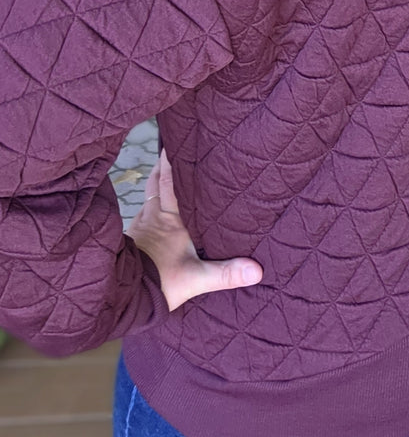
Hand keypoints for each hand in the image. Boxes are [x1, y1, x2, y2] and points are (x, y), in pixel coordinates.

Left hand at [128, 153, 262, 311]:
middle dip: (164, 163)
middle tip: (171, 146)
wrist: (123, 296)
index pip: (171, 182)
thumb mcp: (197, 279)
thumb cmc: (160, 284)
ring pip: (149, 194)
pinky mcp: (133, 237)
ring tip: (164, 168)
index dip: (172, 160)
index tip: (177, 140)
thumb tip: (256, 270)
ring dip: (156, 179)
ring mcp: (142, 225)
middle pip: (157, 180)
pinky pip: (143, 210)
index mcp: (172, 220)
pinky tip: (155, 207)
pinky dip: (150, 201)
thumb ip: (226, 273)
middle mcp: (155, 216)